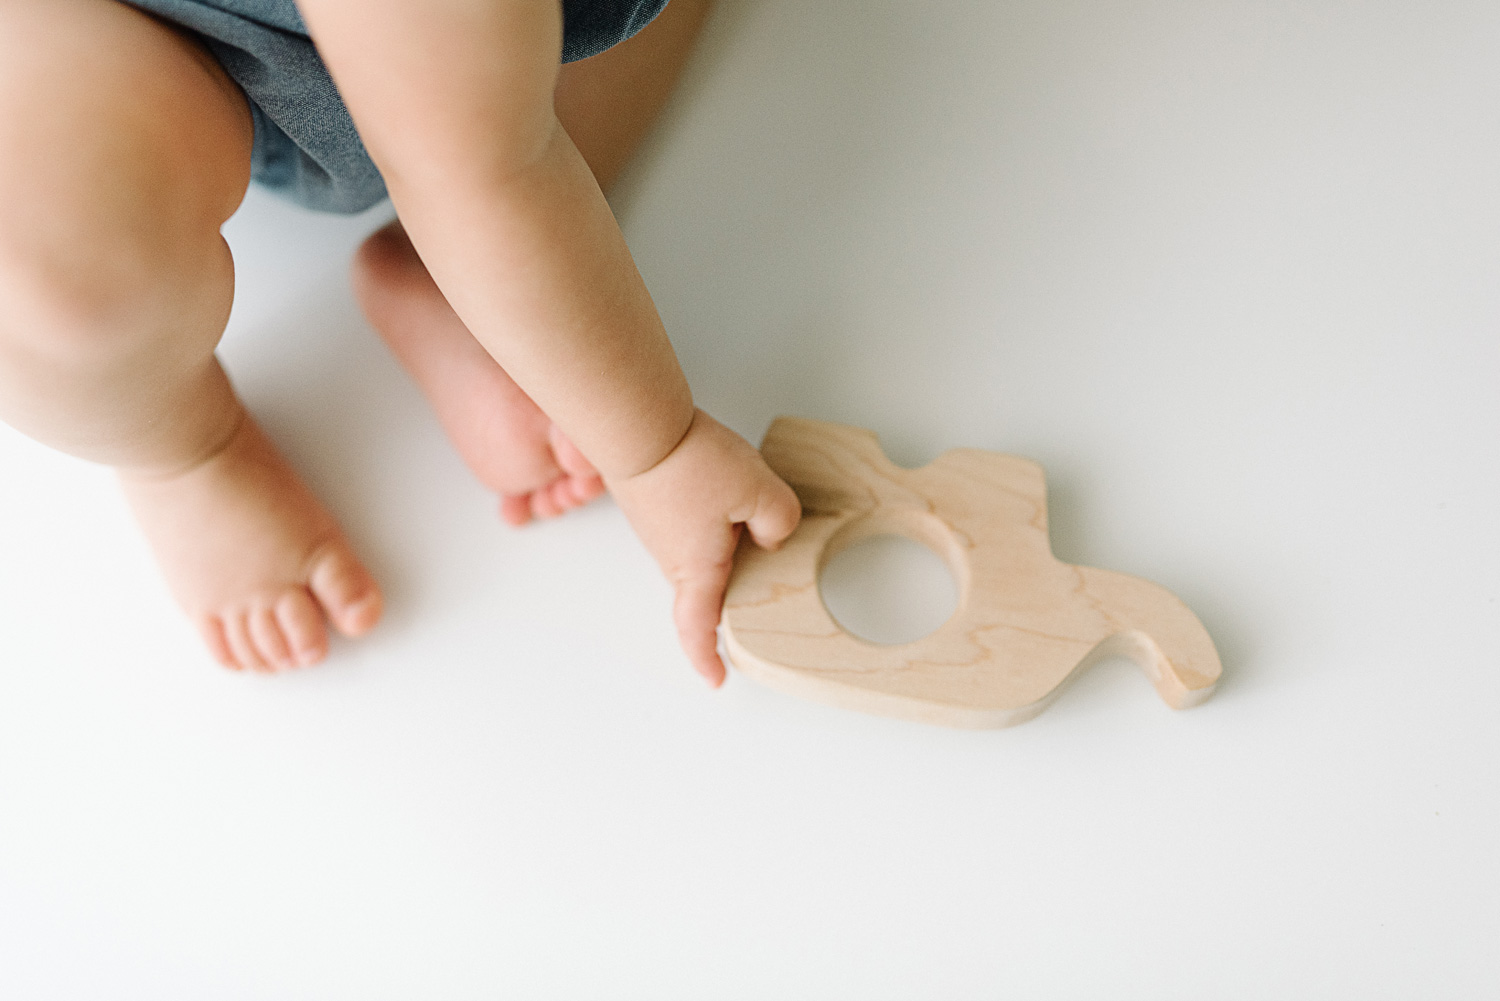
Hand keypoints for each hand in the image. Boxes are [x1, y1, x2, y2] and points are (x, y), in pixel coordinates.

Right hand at [607, 410, 800, 685]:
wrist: (639, 425)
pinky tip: (730, 492)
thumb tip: (769, 534)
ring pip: (701, 554)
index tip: (716, 678)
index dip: (707, 658)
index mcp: (696, 570)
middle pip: (707, 590)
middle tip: (762, 572)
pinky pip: (691, 526)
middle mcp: (670, 557)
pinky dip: (714, 519)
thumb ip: (779, 521)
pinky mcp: (656, 505)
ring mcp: (659, 530)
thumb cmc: (687, 462)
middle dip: (736, 588)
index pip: (699, 629)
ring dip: (728, 543)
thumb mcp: (760, 492)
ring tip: (752, 512)